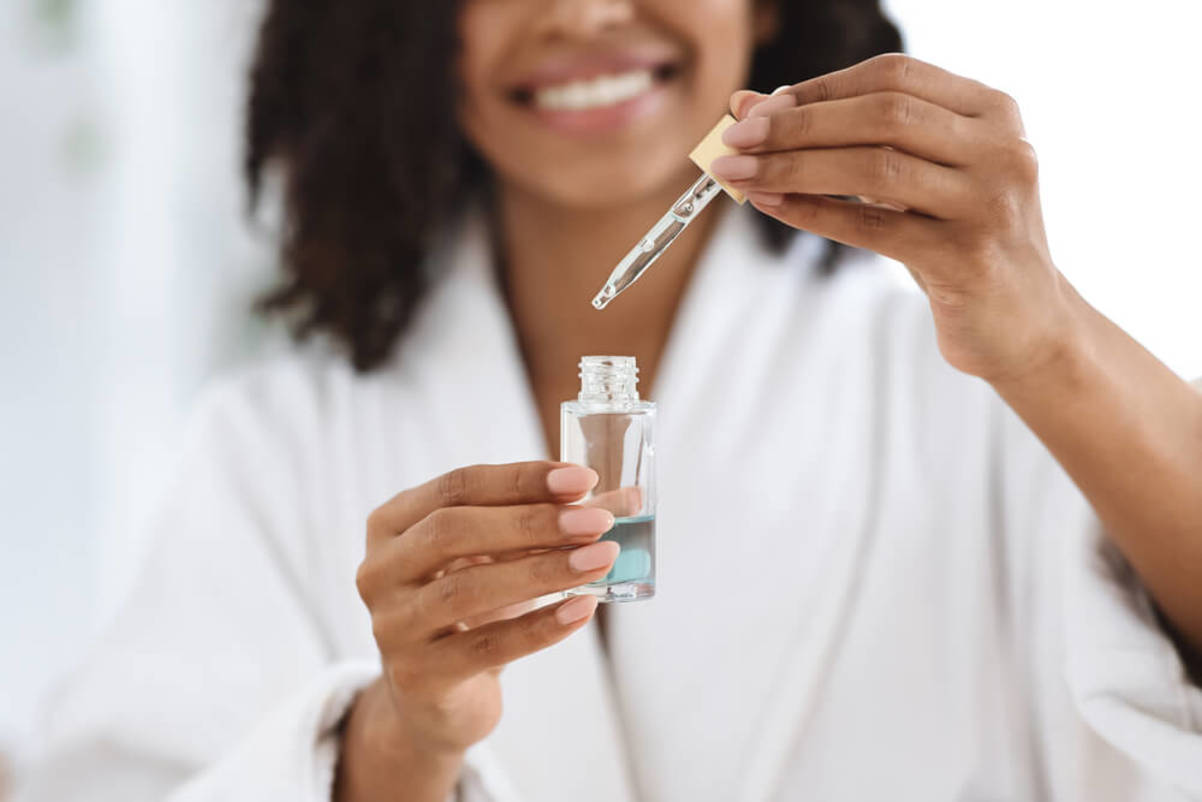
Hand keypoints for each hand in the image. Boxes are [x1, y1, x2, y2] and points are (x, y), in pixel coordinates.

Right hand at [354, 461, 616, 754]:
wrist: (434, 697)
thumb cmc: (472, 609)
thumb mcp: (502, 558)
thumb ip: (557, 524)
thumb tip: (629, 499)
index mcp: (393, 523)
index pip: (458, 486)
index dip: (522, 479)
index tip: (583, 480)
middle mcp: (379, 570)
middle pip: (453, 530)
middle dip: (533, 523)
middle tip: (597, 523)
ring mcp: (392, 625)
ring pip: (467, 590)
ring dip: (543, 571)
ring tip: (601, 560)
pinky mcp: (418, 676)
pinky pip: (486, 648)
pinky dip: (541, 627)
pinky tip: (583, 609)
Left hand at [713, 53, 1081, 383]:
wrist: (1025, 326)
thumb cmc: (957, 242)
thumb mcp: (911, 181)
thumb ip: (844, 139)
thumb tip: (748, 105)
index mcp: (992, 112)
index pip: (893, 76)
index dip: (818, 88)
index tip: (756, 109)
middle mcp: (1002, 147)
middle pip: (883, 114)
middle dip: (797, 124)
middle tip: (734, 140)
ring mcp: (990, 202)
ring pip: (876, 168)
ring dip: (794, 167)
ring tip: (738, 174)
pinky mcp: (969, 258)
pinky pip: (874, 228)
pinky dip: (814, 213)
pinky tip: (772, 205)